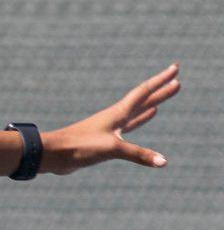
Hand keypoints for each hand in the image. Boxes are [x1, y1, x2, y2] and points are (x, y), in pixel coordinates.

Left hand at [43, 63, 180, 175]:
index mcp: (117, 113)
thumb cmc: (79, 147)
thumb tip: (162, 162)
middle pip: (143, 100)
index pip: (144, 92)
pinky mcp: (105, 139)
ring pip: (137, 113)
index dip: (161, 80)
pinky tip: (147, 116)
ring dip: (151, 105)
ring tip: (162, 99)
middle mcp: (115, 117)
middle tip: (177, 79)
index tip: (175, 68)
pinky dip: (140, 120)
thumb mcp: (111, 149)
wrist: (53, 154)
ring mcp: (110, 127)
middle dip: (161, 90)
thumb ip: (138, 154)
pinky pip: (129, 126)